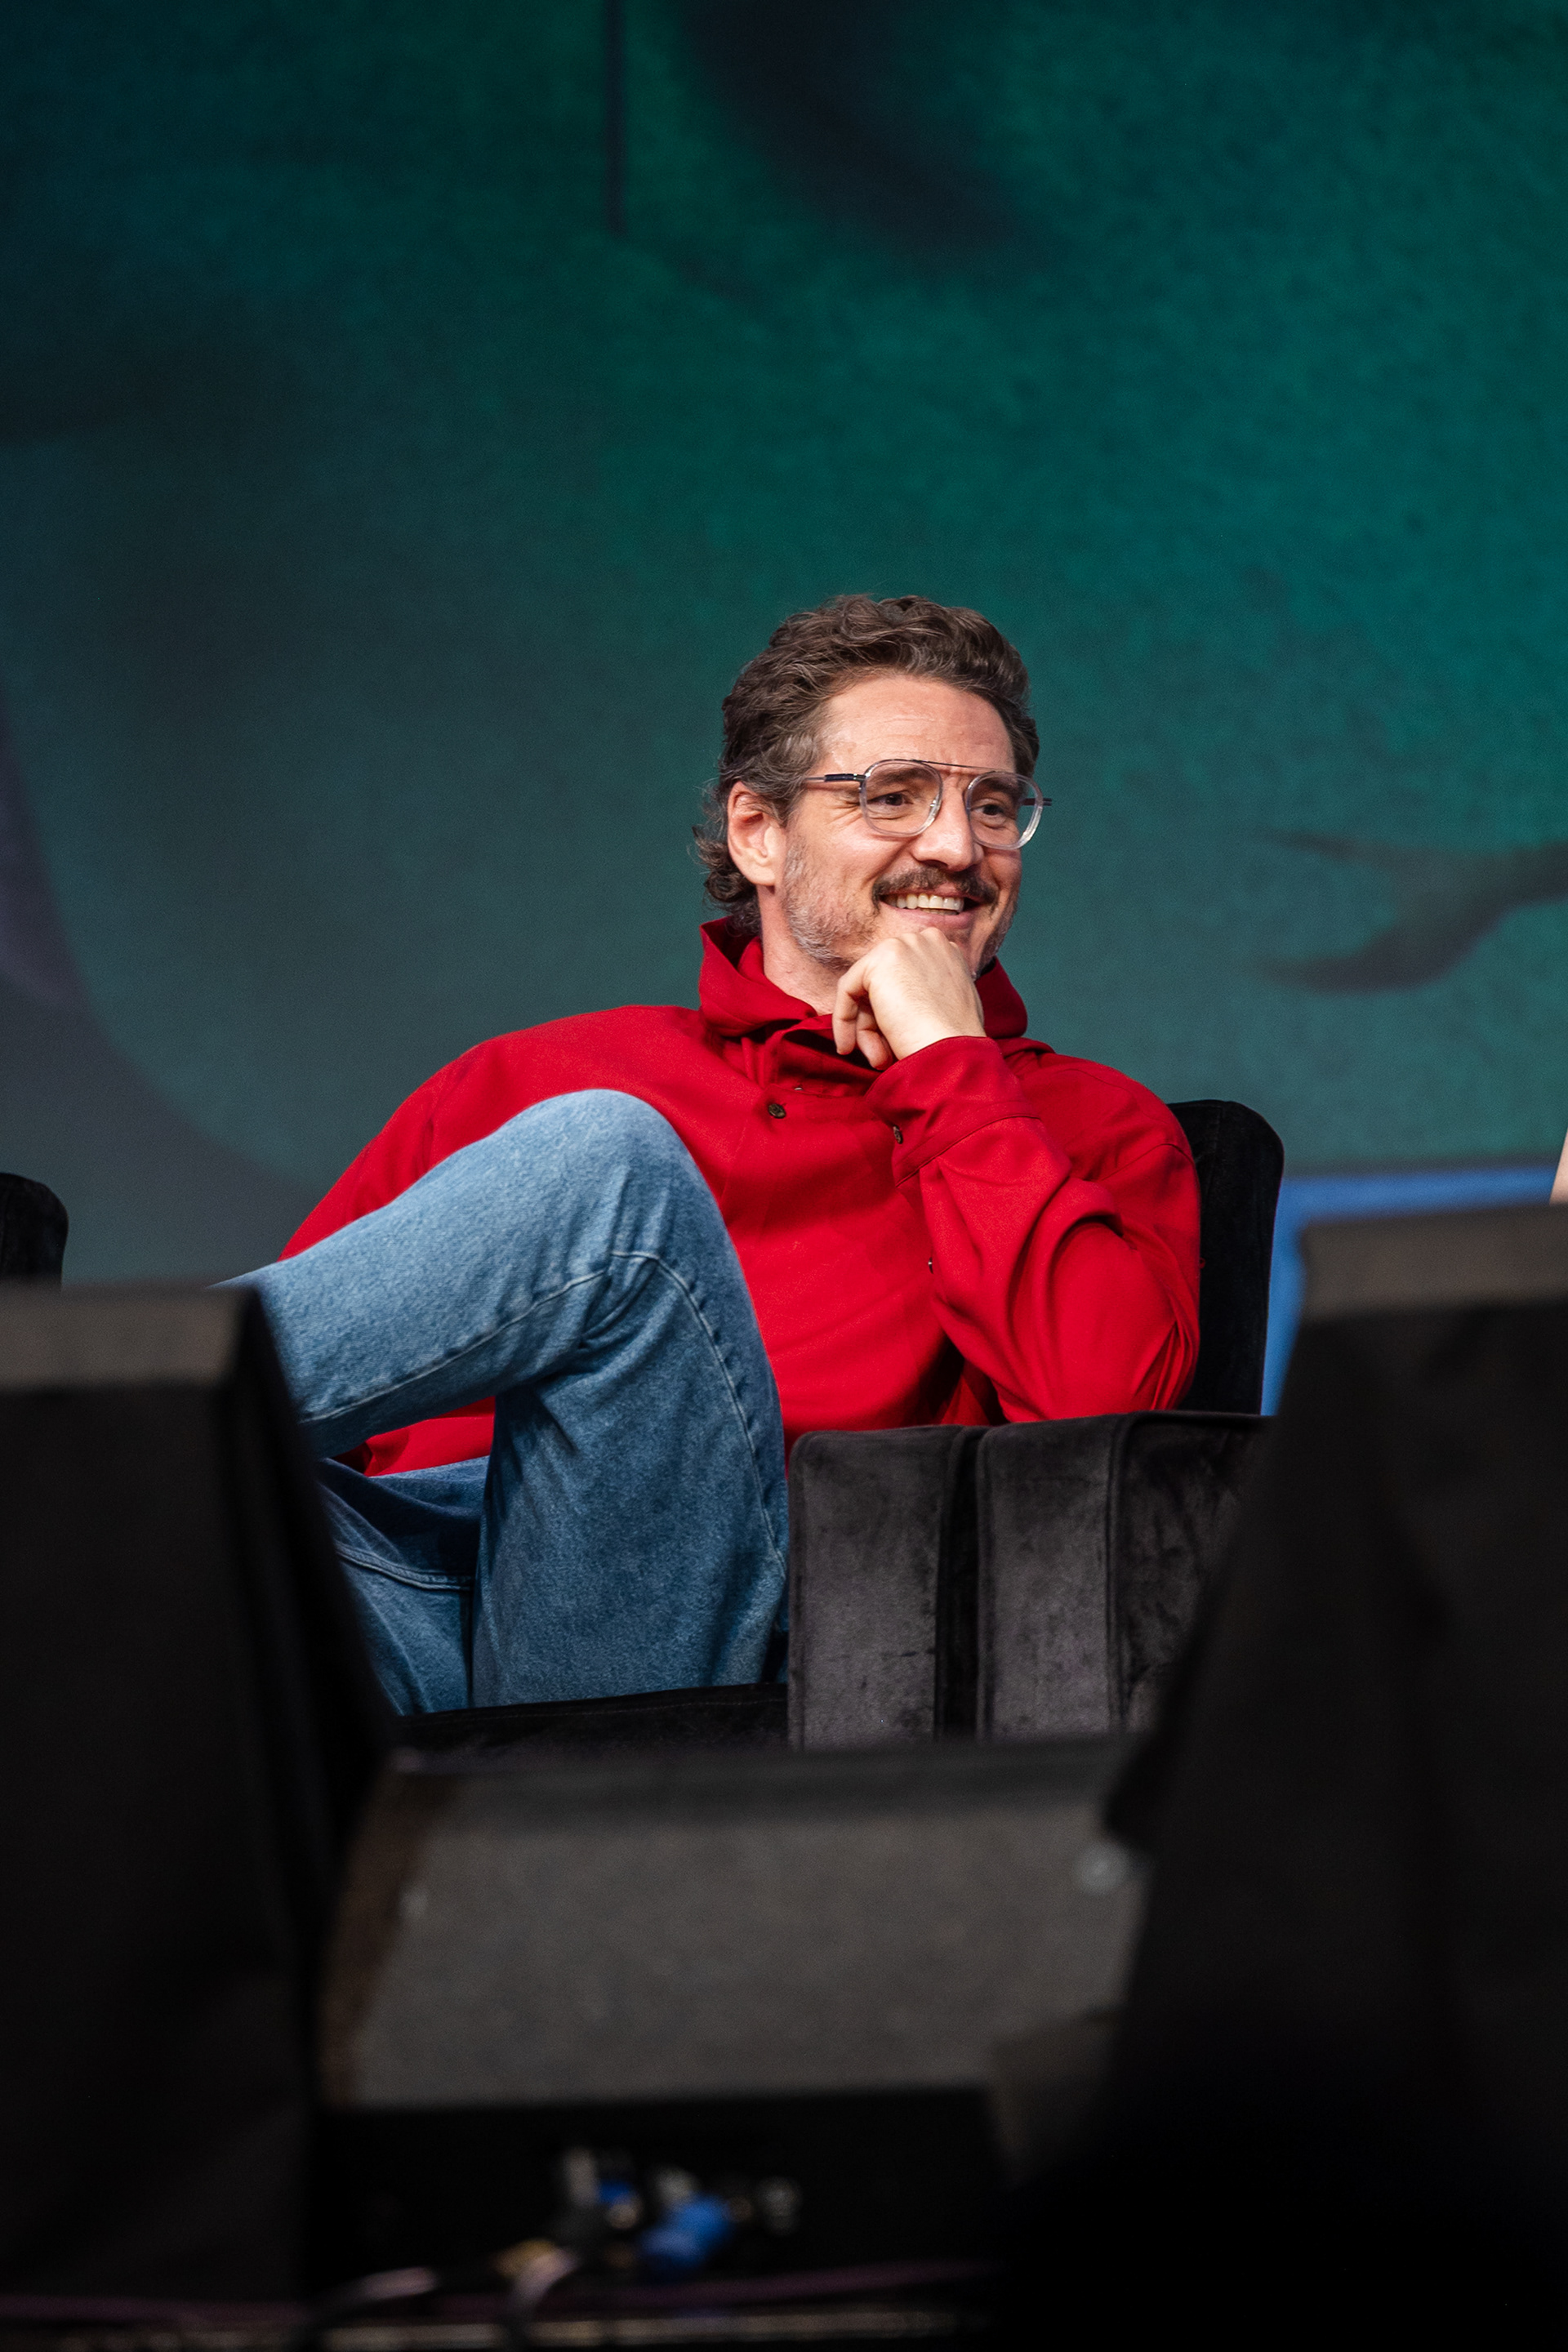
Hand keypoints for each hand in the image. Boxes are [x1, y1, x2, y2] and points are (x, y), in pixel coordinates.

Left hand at [832, 932, 986, 1069]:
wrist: (953, 1053)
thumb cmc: (953, 1042)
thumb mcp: (945, 1007)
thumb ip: (923, 994)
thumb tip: (896, 1006)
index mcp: (944, 951)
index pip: (904, 980)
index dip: (895, 1014)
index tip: (891, 1044)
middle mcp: (925, 940)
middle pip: (884, 983)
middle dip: (877, 1023)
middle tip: (880, 1057)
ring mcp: (902, 946)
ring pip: (866, 989)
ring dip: (865, 1029)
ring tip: (877, 1059)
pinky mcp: (880, 961)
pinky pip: (848, 989)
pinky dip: (844, 1019)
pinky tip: (847, 1046)